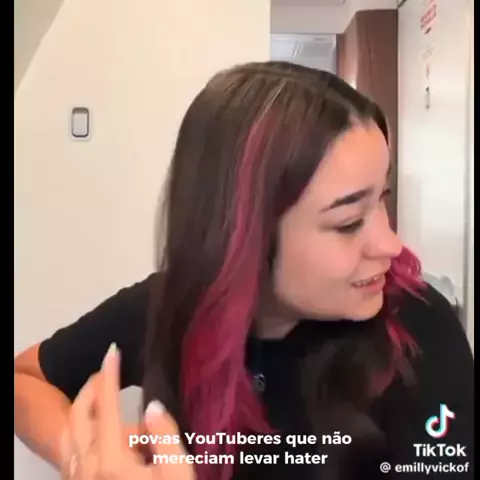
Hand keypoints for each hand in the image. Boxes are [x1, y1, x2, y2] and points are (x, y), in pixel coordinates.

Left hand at [60, 343, 194, 479]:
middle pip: (79, 415)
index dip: (110, 375)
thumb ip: (164, 434)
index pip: (108, 407)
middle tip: (109, 372)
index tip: (113, 350)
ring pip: (73, 432)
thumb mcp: (178, 472)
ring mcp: (80, 479)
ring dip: (89, 410)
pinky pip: (75, 450)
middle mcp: (87, 468)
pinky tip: (112, 438)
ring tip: (116, 407)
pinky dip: (87, 433)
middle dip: (93, 388)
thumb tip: (151, 405)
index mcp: (111, 461)